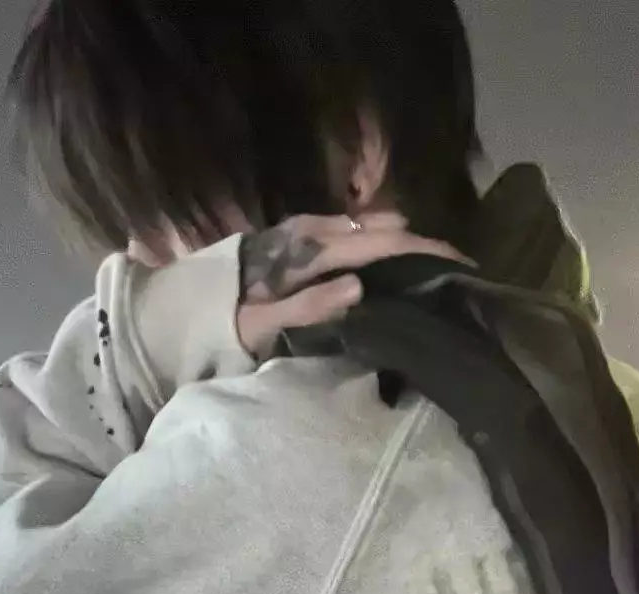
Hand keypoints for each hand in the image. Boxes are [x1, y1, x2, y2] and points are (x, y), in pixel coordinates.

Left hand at [236, 211, 467, 358]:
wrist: (179, 308)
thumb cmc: (221, 321)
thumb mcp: (260, 323)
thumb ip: (308, 306)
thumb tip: (360, 284)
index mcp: (307, 248)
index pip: (377, 243)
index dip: (421, 250)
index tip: (459, 262)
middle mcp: (310, 229)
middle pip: (378, 228)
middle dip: (421, 243)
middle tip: (458, 265)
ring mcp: (303, 230)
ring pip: (365, 226)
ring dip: (401, 239)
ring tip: (433, 261)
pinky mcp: (297, 237)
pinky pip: (348, 232)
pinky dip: (377, 240)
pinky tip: (390, 256)